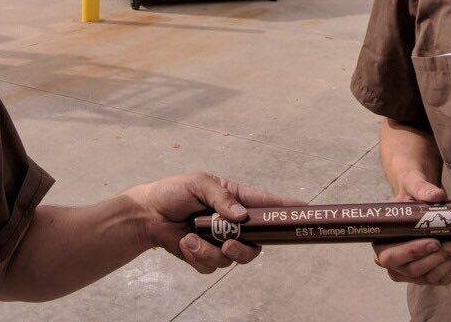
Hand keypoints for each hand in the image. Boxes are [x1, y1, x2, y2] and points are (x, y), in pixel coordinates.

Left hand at [131, 172, 301, 273]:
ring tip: (191, 238)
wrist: (147, 215)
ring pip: (234, 258)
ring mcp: (220, 241)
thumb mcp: (198, 183)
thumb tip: (241, 217)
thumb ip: (221, 198)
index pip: (266, 204)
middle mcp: (233, 222)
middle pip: (257, 242)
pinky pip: (212, 266)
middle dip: (244, 247)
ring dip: (211, 251)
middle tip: (228, 243)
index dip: (285, 208)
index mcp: (235, 198)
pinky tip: (185, 243)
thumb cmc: (173, 192)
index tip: (303, 209)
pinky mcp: (206, 256)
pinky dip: (198, 257)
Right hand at [372, 170, 450, 285]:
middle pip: (414, 269)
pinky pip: (442, 278)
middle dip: (439, 257)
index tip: (435, 242)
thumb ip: (422, 189)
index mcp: (381, 242)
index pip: (391, 256)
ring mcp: (410, 273)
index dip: (412, 252)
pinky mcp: (426, 276)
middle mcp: (393, 263)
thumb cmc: (410, 194)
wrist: (420, 200)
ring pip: (430, 277)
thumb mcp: (412, 186)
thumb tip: (437, 196)